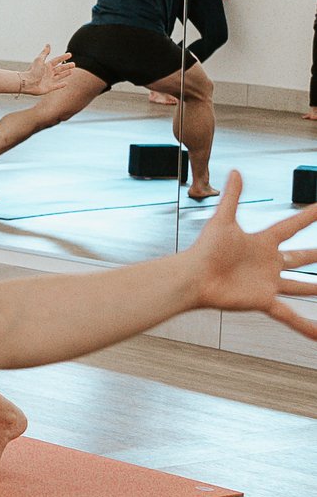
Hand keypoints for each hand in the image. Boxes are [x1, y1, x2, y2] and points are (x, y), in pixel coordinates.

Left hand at [19, 45, 77, 95]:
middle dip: (67, 66)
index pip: (57, 60)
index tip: (70, 54)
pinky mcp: (49, 87)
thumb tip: (48, 44)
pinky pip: (57, 86)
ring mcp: (49, 80)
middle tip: (74, 64)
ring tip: (71, 71)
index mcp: (46, 65)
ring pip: (59, 76)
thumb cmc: (33, 71)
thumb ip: (44, 53)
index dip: (63, 57)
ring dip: (65, 74)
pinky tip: (66, 83)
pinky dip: (61, 85)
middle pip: (60, 68)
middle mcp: (48, 72)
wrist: (27, 83)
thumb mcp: (39, 60)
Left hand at [184, 175, 316, 334]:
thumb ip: (232, 196)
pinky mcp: (264, 300)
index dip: (308, 216)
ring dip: (315, 288)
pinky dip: (305, 326)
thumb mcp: (223, 221)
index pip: (291, 226)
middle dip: (316, 254)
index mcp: (262, 243)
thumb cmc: (204, 250)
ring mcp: (268, 283)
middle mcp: (268, 263)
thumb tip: (236, 170)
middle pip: (300, 258)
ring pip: (300, 286)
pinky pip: (289, 315)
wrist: (192, 277)